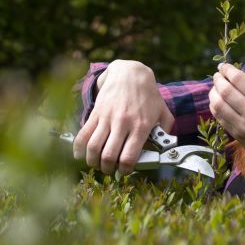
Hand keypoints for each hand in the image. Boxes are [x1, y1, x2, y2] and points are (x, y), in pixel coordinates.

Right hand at [73, 60, 174, 174]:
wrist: (130, 73)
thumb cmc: (147, 95)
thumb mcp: (163, 111)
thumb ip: (166, 130)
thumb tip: (165, 148)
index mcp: (141, 126)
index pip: (129, 157)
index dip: (125, 170)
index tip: (125, 170)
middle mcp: (123, 123)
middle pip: (108, 156)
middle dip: (108, 169)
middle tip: (110, 169)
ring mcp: (107, 118)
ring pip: (93, 147)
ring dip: (93, 161)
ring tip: (98, 164)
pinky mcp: (96, 113)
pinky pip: (83, 134)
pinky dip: (78, 148)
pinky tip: (80, 155)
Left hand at [208, 63, 244, 168]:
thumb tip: (233, 78)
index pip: (239, 79)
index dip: (228, 70)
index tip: (223, 66)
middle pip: (226, 90)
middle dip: (218, 80)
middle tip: (217, 75)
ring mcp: (243, 126)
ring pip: (218, 104)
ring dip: (213, 93)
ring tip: (215, 88)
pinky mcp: (237, 135)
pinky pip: (220, 117)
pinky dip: (215, 107)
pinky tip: (216, 101)